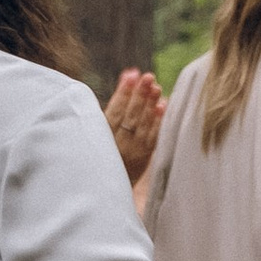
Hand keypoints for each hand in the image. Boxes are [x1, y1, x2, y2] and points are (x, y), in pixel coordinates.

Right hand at [105, 66, 163, 186]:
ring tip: (156, 87)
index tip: (131, 74)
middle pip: (130, 116)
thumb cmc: (100, 150)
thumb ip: (111, 108)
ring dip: (150, 105)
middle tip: (148, 76)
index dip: (123, 93)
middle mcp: (117, 144)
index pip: (113, 111)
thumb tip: (129, 74)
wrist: (104, 186)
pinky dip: (158, 122)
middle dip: (140, 95)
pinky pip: (153, 138)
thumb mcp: (98, 132)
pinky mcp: (144, 157)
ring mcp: (132, 151)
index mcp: (102, 137)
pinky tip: (163, 106)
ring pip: (143, 126)